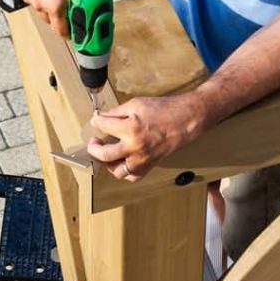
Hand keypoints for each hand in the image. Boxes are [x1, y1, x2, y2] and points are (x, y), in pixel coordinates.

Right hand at [18, 0, 85, 38]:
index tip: (73, 33)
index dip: (68, 33)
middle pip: (49, 19)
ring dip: (48, 4)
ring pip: (40, 7)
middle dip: (58, 17)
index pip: (60, 30)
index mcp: (55, 5)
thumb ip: (86, 0)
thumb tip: (95, 10)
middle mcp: (40, 3)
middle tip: (67, 9)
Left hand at [86, 94, 205, 180]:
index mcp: (131, 129)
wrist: (185, 119)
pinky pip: (132, 176)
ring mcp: (143, 159)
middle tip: (94, 141)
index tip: (96, 120)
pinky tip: (122, 161)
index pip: (103, 127)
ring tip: (107, 153)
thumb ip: (117, 112)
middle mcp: (135, 147)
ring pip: (116, 171)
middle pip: (104, 155)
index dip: (97, 121)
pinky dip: (125, 171)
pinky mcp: (150, 165)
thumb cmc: (164, 110)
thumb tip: (102, 117)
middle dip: (94, 147)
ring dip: (108, 163)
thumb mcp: (136, 104)